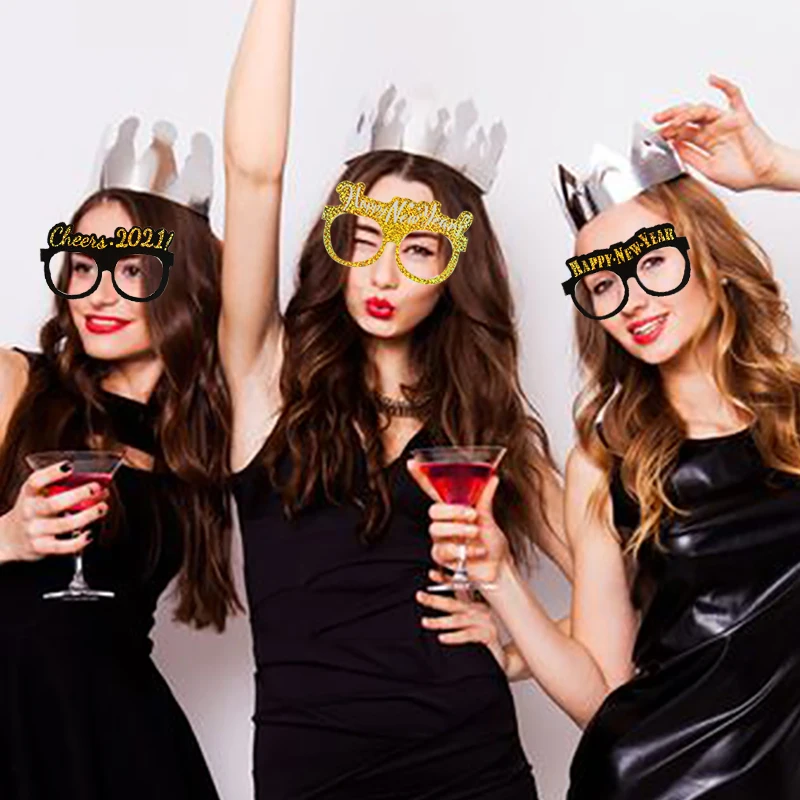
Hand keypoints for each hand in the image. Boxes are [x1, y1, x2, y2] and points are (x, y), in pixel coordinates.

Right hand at [0, 459, 108, 563]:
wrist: (9, 538)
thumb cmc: (33, 511)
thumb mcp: (37, 494)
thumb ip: (58, 486)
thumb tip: (96, 479)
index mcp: (29, 494)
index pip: (35, 481)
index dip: (52, 473)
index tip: (69, 466)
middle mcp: (30, 511)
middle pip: (54, 504)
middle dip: (80, 495)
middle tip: (97, 489)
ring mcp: (35, 530)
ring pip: (64, 524)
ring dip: (88, 516)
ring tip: (102, 508)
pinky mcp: (41, 547)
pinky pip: (64, 547)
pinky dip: (80, 541)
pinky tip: (90, 533)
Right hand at [406, 460, 510, 584]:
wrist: (497, 568)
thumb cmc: (491, 543)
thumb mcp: (489, 519)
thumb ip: (485, 499)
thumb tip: (492, 477)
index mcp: (452, 510)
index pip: (432, 490)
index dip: (421, 476)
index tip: (412, 462)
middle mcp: (444, 524)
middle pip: (433, 511)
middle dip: (452, 511)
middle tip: (471, 515)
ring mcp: (441, 541)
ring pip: (436, 530)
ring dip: (458, 530)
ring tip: (475, 534)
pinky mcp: (443, 559)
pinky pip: (442, 552)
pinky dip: (461, 552)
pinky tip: (474, 552)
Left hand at [416, 568, 507, 671]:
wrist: (504, 655)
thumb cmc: (486, 638)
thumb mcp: (472, 623)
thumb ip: (458, 613)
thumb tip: (439, 604)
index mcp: (474, 605)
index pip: (457, 590)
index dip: (444, 581)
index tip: (431, 574)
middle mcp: (479, 611)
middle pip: (454, 603)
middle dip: (435, 599)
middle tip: (419, 596)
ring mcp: (484, 622)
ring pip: (458, 619)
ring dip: (440, 621)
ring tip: (425, 622)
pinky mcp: (488, 635)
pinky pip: (468, 635)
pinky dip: (454, 636)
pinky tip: (442, 638)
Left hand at [653, 74, 779, 190]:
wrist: (764, 174)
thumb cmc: (742, 174)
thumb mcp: (708, 169)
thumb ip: (691, 157)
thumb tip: (674, 146)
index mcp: (705, 142)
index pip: (682, 133)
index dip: (668, 133)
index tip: (654, 136)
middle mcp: (713, 129)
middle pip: (687, 118)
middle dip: (670, 118)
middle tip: (656, 120)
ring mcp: (725, 121)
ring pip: (701, 110)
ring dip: (686, 112)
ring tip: (674, 119)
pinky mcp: (739, 116)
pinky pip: (733, 95)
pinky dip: (723, 85)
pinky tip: (711, 79)